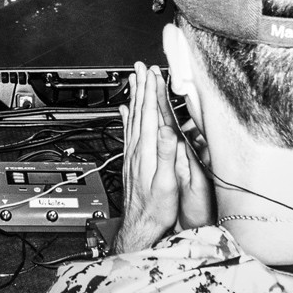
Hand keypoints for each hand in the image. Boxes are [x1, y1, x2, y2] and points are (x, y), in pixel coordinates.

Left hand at [115, 63, 213, 254]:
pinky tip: (125, 110)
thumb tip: (167, 131)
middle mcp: (138, 150)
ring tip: (133, 80)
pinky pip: (129, 132)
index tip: (152, 73)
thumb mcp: (167, 183)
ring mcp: (133, 155)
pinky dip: (127, 117)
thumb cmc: (157, 208)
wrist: (140, 225)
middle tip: (141, 67)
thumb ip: (168, 155)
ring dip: (134, 98)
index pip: (150, 115)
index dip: (151, 92)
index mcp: (148, 152)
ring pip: (133, 119)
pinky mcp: (132, 161)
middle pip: (139, 112)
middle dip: (141, 88)